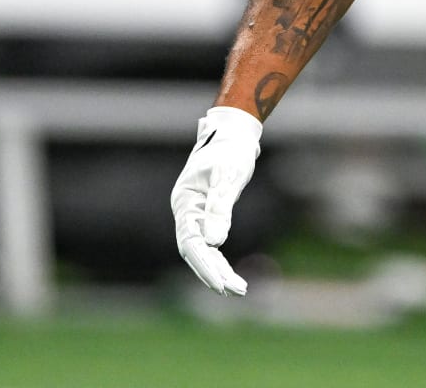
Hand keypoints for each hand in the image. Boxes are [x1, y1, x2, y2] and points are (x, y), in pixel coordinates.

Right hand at [170, 106, 262, 294]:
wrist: (234, 134)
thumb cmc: (230, 151)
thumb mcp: (228, 177)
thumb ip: (220, 208)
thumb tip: (214, 242)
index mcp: (185, 202)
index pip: (190, 242)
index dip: (205, 264)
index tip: (220, 283)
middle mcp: (186, 211)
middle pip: (195, 250)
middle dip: (214, 272)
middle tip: (235, 290)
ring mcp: (195, 214)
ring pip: (202, 250)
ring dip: (218, 269)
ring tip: (239, 289)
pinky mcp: (208, 215)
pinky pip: (210, 243)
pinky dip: (220, 258)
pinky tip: (230, 274)